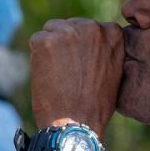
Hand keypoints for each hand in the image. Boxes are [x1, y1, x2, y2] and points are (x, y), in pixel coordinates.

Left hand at [28, 19, 123, 134]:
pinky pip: (36, 41)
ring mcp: (68, 32)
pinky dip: (37, 59)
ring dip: (51, 49)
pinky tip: (48, 78)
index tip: (83, 66)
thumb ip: (103, 50)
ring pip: (51, 31)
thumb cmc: (96, 106)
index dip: (82, 48)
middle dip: (65, 45)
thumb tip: (89, 41)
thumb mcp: (113, 72)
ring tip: (59, 77)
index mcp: (113, 33)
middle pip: (69, 26)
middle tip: (68, 74)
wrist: (77, 125)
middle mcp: (92, 27)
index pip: (89, 28)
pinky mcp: (45, 41)